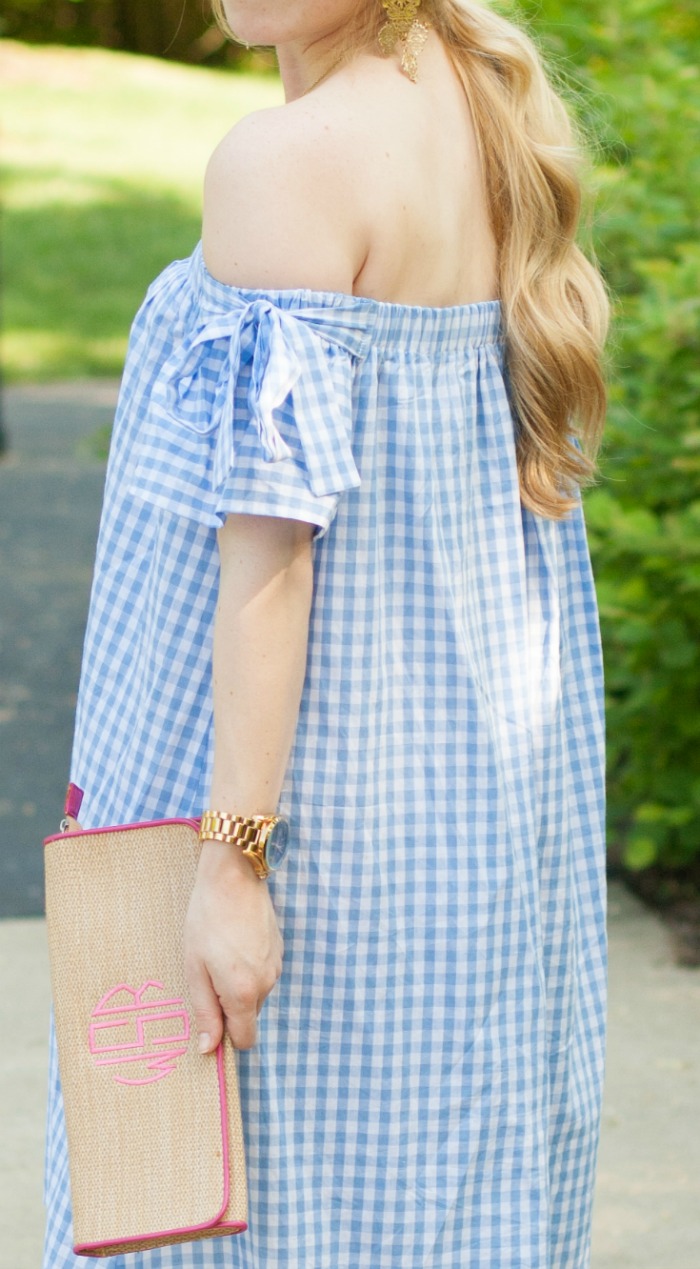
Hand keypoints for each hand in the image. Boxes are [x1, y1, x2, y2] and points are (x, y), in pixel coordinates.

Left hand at [184, 841, 283, 1051]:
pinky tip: (234, 942)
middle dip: (229, 1005)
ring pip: (256, 993)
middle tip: (208, 973)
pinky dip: (249, 967)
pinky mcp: (279, 949)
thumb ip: (204, 1011)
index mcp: (244, 993)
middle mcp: (267, 984)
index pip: (245, 1040)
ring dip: (238, 984)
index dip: (226, 1035)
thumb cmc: (207, 920)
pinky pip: (262, 973)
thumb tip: (208, 1047)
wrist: (234, 877)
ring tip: (220, 952)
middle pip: (248, 1015)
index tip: (209, 1015)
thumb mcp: (195, 968)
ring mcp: (276, 965)